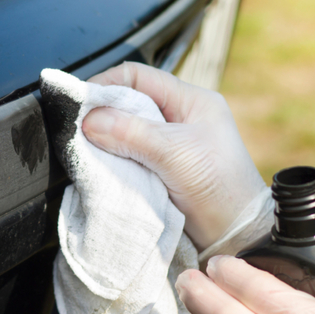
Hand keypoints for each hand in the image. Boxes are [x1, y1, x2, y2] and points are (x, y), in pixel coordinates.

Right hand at [83, 62, 264, 247]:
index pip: (138, 76)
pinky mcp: (157, 169)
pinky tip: (101, 165)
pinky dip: (112, 159)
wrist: (235, 237)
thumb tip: (90, 120)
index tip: (81, 102)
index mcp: (191, 101)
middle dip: (102, 113)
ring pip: (124, 130)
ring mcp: (168, 144)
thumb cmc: (223, 189)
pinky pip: (126, 155)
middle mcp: (178, 118)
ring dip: (106, 139)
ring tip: (87, 149)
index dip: (106, 84)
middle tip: (79, 128)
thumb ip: (132, 133)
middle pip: (128, 102)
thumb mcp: (176, 154)